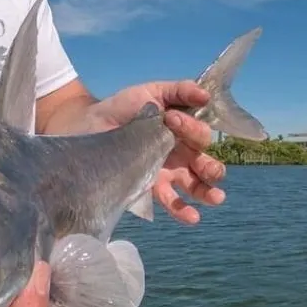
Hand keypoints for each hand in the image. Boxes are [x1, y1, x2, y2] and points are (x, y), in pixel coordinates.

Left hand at [85, 80, 226, 224]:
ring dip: (206, 192)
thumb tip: (206, 95)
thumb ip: (180, 90)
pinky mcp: (149, 187)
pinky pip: (170, 201)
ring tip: (214, 197)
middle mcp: (180, 154)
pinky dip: (182, 210)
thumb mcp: (153, 92)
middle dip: (212, 169)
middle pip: (205, 164)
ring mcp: (166, 172)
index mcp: (184, 131)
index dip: (191, 128)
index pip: (200, 135)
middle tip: (211, 171)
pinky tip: (192, 216)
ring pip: (194, 186)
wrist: (92, 122)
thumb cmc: (124, 107)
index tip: (170, 118)